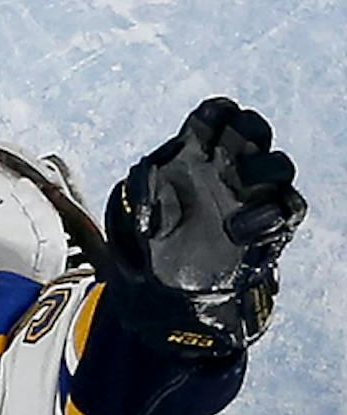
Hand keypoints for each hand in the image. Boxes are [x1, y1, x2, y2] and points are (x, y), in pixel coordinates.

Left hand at [105, 98, 303, 350]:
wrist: (167, 301)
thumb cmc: (145, 251)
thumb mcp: (124, 215)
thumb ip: (137, 188)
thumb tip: (150, 171)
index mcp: (193, 158)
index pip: (218, 115)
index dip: (216, 113)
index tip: (203, 126)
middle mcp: (226, 173)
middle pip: (254, 129)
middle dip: (246, 131)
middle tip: (227, 154)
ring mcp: (250, 200)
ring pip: (279, 164)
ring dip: (263, 169)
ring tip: (236, 189)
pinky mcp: (269, 233)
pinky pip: (290, 208)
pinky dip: (271, 215)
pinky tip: (239, 232)